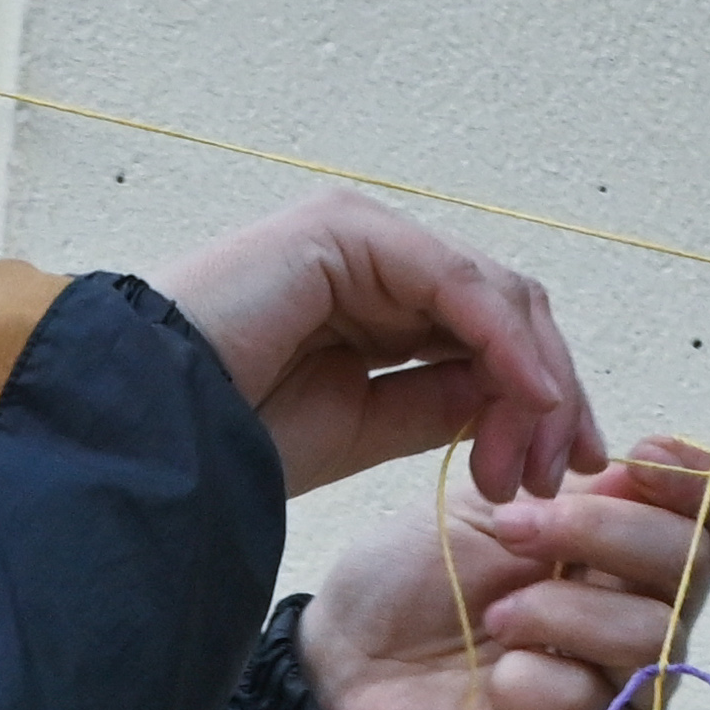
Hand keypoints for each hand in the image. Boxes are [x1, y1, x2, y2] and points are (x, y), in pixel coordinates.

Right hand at [149, 189, 603, 500]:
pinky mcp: (350, 232)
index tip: (554, 478)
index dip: (536, 400)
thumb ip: (439, 401)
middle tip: (554, 477)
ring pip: (494, 295)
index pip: (487, 331)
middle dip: (546, 396)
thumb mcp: (367, 427)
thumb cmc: (236, 437)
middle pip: (504, 309)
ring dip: (531, 381)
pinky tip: (527, 401)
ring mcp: (364, 236)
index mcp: (370, 297)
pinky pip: (457, 285)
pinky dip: (504, 345)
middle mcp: (374, 257)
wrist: (155, 431)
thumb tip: (521, 401)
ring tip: (526, 464)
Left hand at [295, 442, 709, 709]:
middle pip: (694, 568)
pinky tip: (491, 684)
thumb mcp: (494, 501)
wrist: (342, 667)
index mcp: (634, 554)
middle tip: (515, 529)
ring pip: (653, 638)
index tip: (640, 457)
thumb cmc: (416, 585)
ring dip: (562, 610)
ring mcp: (620, 694)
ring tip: (493, 617)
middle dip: (604, 532)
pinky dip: (533, 681)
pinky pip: (594, 708)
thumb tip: (642, 465)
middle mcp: (643, 622)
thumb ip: (579, 480)